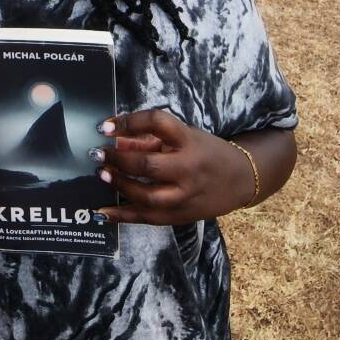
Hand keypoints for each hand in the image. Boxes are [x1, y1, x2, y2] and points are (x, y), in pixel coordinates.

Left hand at [91, 108, 255, 224]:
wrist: (241, 178)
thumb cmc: (206, 151)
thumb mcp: (184, 136)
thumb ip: (150, 138)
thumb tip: (115, 140)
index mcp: (189, 141)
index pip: (157, 123)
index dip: (129, 122)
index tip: (105, 126)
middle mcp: (189, 169)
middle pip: (148, 166)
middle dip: (118, 160)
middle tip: (98, 153)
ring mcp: (186, 196)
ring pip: (147, 196)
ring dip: (119, 185)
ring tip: (102, 174)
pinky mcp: (181, 216)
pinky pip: (148, 218)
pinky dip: (123, 216)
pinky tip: (103, 211)